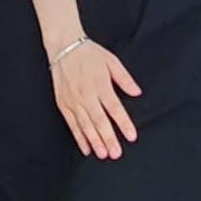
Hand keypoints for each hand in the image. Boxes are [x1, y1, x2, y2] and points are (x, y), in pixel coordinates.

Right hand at [50, 38, 143, 158]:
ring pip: (85, 125)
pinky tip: (86, 148)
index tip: (131, 136)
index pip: (114, 108)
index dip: (123, 123)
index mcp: (100, 84)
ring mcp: (73, 100)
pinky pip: (72, 123)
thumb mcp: (111, 61)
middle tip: (116, 153)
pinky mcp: (63, 103)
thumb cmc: (89, 53)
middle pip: (99, 120)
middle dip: (108, 138)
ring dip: (94, 141)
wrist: (64, 46)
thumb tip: (137, 92)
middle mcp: (86, 94)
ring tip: (102, 154)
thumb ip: (124, 78)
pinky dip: (79, 137)